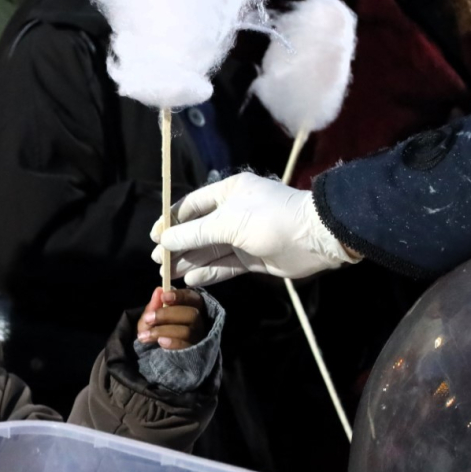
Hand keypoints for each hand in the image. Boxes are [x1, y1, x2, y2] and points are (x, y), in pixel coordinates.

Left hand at [137, 286, 205, 350]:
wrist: (151, 353)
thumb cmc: (154, 329)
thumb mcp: (150, 317)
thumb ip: (154, 305)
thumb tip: (159, 290)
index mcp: (190, 307)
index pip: (192, 298)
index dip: (180, 296)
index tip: (164, 296)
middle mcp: (198, 322)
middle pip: (192, 314)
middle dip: (167, 314)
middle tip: (148, 318)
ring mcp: (197, 338)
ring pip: (188, 331)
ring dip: (163, 331)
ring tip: (145, 335)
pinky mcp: (193, 351)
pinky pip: (186, 347)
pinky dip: (172, 343)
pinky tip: (160, 342)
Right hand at [148, 173, 359, 286]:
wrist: (315, 238)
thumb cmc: (269, 219)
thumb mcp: (227, 222)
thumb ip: (194, 233)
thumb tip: (163, 241)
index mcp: (228, 192)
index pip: (191, 206)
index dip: (171, 221)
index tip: (154, 237)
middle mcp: (234, 212)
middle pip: (198, 230)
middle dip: (178, 245)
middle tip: (158, 261)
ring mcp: (243, 236)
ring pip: (210, 249)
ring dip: (190, 261)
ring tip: (168, 274)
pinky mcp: (253, 257)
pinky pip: (225, 264)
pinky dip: (209, 272)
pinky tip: (191, 279)